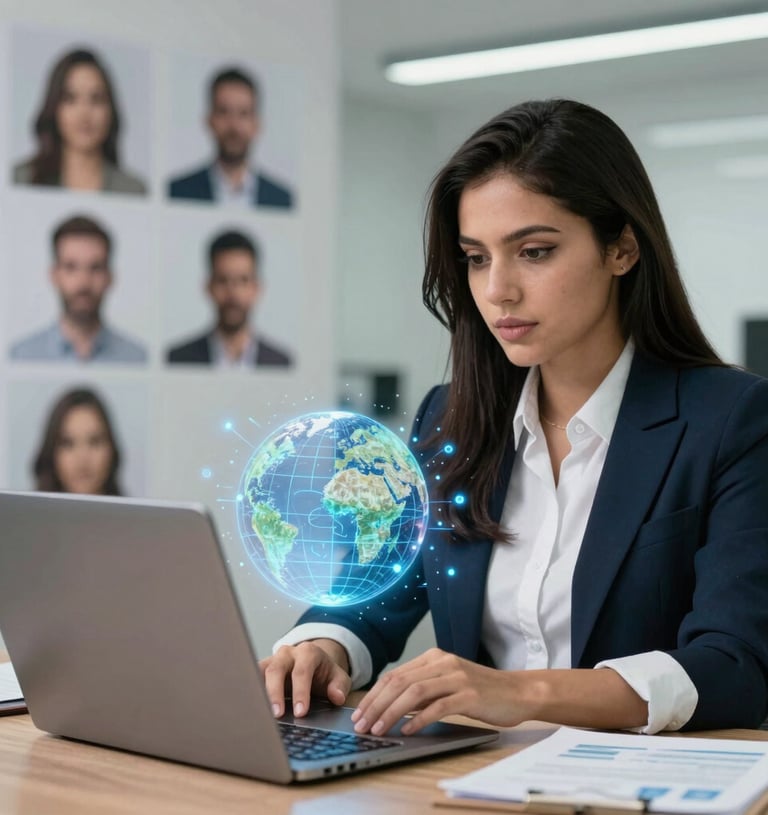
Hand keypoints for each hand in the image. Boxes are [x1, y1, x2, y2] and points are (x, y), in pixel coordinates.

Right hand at [259, 639, 351, 718]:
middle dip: (275, 693)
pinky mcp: (261, 669)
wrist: (314, 663)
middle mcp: (287, 653)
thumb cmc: (324, 673)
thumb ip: (340, 686)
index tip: (301, 712)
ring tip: (259, 713)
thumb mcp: (338, 677)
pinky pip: (252, 677)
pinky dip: (250, 691)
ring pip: (260, 672)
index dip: (301, 692)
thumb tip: (337, 697)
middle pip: (276, 669)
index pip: (302, 671)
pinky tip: (249, 707)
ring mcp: (272, 659)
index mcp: (308, 652)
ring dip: (258, 692)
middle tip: (277, 715)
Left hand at [351, 647, 529, 735]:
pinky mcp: (470, 694)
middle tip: (362, 724)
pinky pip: (438, 706)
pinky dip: (420, 719)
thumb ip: (422, 690)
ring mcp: (456, 677)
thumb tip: (390, 706)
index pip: (395, 675)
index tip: (359, 713)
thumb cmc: (480, 692)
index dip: (373, 695)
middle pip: (400, 682)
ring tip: (379, 729)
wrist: (517, 692)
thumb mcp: (447, 684)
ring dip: (392, 712)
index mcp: (434, 658)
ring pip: (415, 692)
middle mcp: (443, 662)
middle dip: (376, 704)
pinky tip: (408, 731)